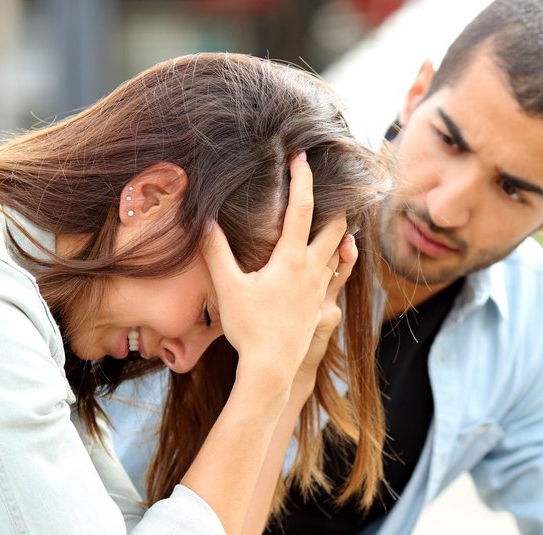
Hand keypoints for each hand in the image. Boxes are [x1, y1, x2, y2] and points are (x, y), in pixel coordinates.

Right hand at [202, 153, 346, 388]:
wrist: (271, 367)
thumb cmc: (249, 328)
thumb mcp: (228, 288)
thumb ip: (215, 252)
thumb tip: (202, 222)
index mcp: (292, 259)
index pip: (303, 209)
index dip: (303, 180)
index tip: (301, 158)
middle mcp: (312, 270)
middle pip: (336, 227)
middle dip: (334, 204)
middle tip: (326, 188)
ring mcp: (320, 289)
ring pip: (340, 251)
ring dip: (338, 232)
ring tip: (332, 218)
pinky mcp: (321, 306)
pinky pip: (337, 274)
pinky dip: (340, 259)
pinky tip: (335, 258)